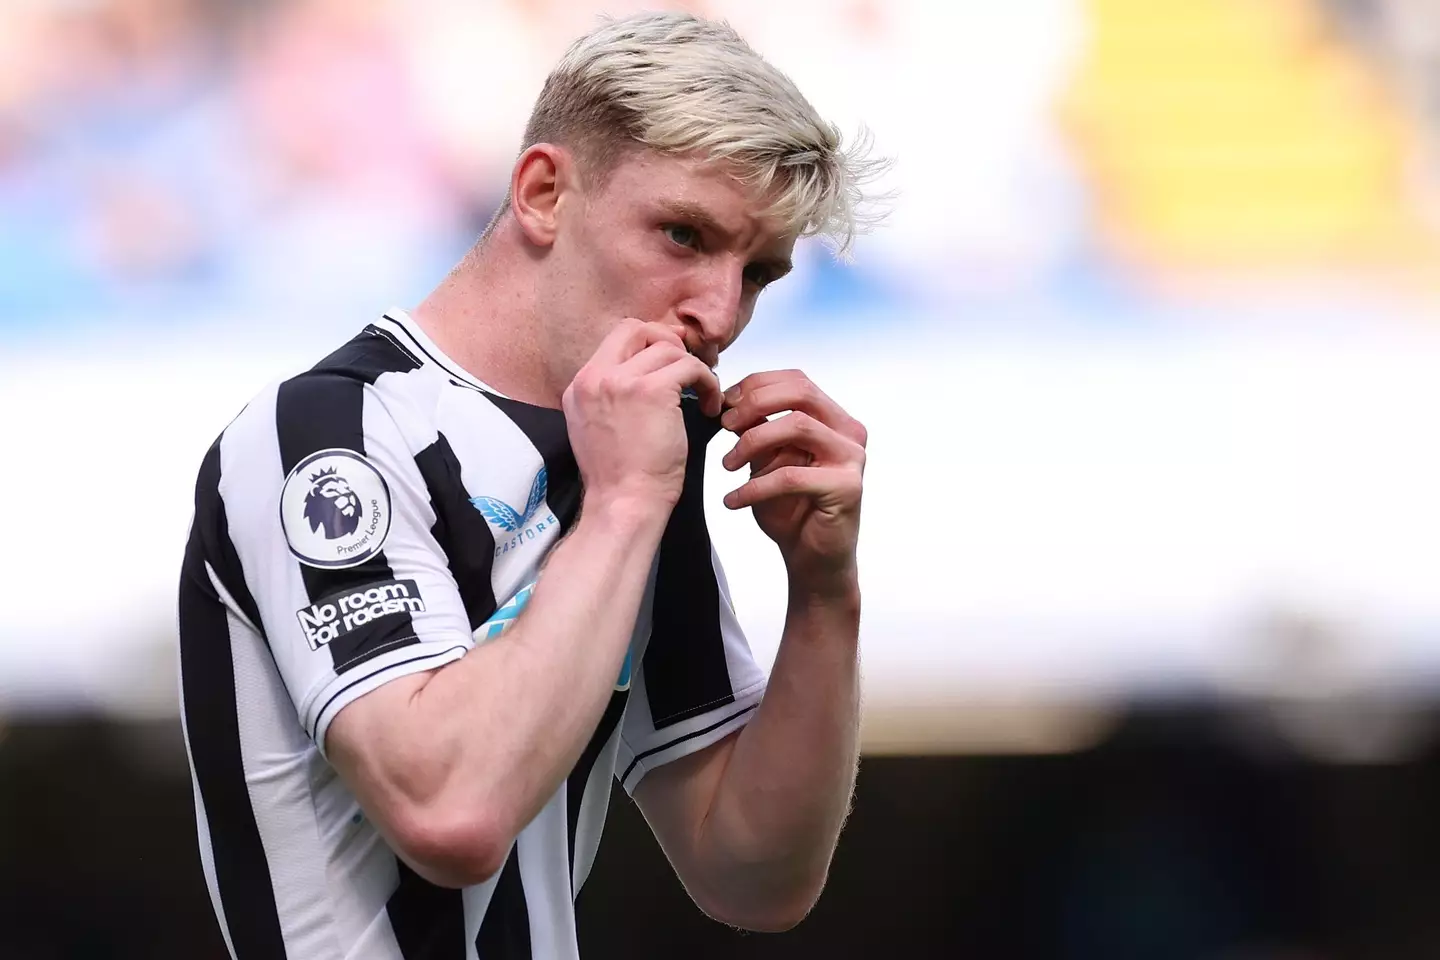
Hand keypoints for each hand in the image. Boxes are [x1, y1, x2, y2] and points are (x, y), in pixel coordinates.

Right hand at [564, 319, 722, 515]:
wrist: (622, 503)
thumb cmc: (619, 477)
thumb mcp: (598, 427)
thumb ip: (611, 396)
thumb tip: (645, 373)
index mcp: (580, 386)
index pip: (615, 339)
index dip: (647, 342)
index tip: (669, 360)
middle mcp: (594, 377)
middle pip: (636, 328)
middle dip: (668, 341)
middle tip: (688, 367)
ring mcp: (621, 381)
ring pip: (668, 348)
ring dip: (693, 368)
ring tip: (703, 395)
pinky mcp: (651, 391)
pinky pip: (690, 366)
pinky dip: (707, 382)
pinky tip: (709, 405)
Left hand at [718, 370, 865, 590]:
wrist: (814, 560)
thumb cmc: (792, 510)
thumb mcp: (767, 462)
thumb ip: (758, 431)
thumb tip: (731, 403)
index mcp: (833, 419)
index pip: (796, 381)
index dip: (756, 385)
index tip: (724, 405)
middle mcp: (848, 432)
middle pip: (800, 393)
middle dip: (754, 404)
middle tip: (725, 426)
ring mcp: (851, 458)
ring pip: (797, 426)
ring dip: (752, 441)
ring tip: (727, 465)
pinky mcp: (846, 488)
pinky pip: (791, 476)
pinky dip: (755, 487)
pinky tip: (733, 500)